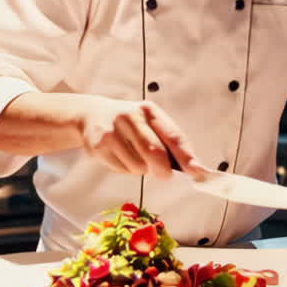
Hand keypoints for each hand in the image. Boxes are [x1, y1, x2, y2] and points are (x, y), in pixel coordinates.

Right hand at [78, 97, 202, 177]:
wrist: (90, 114)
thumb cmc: (127, 122)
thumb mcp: (148, 121)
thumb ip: (167, 140)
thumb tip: (190, 166)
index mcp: (149, 111)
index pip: (172, 135)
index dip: (186, 155)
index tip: (196, 170)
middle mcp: (130, 116)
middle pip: (154, 152)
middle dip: (163, 169)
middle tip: (164, 175)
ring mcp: (113, 130)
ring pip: (138, 166)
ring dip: (140, 169)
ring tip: (132, 156)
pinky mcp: (99, 145)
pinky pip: (121, 169)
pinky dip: (125, 169)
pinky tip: (118, 156)